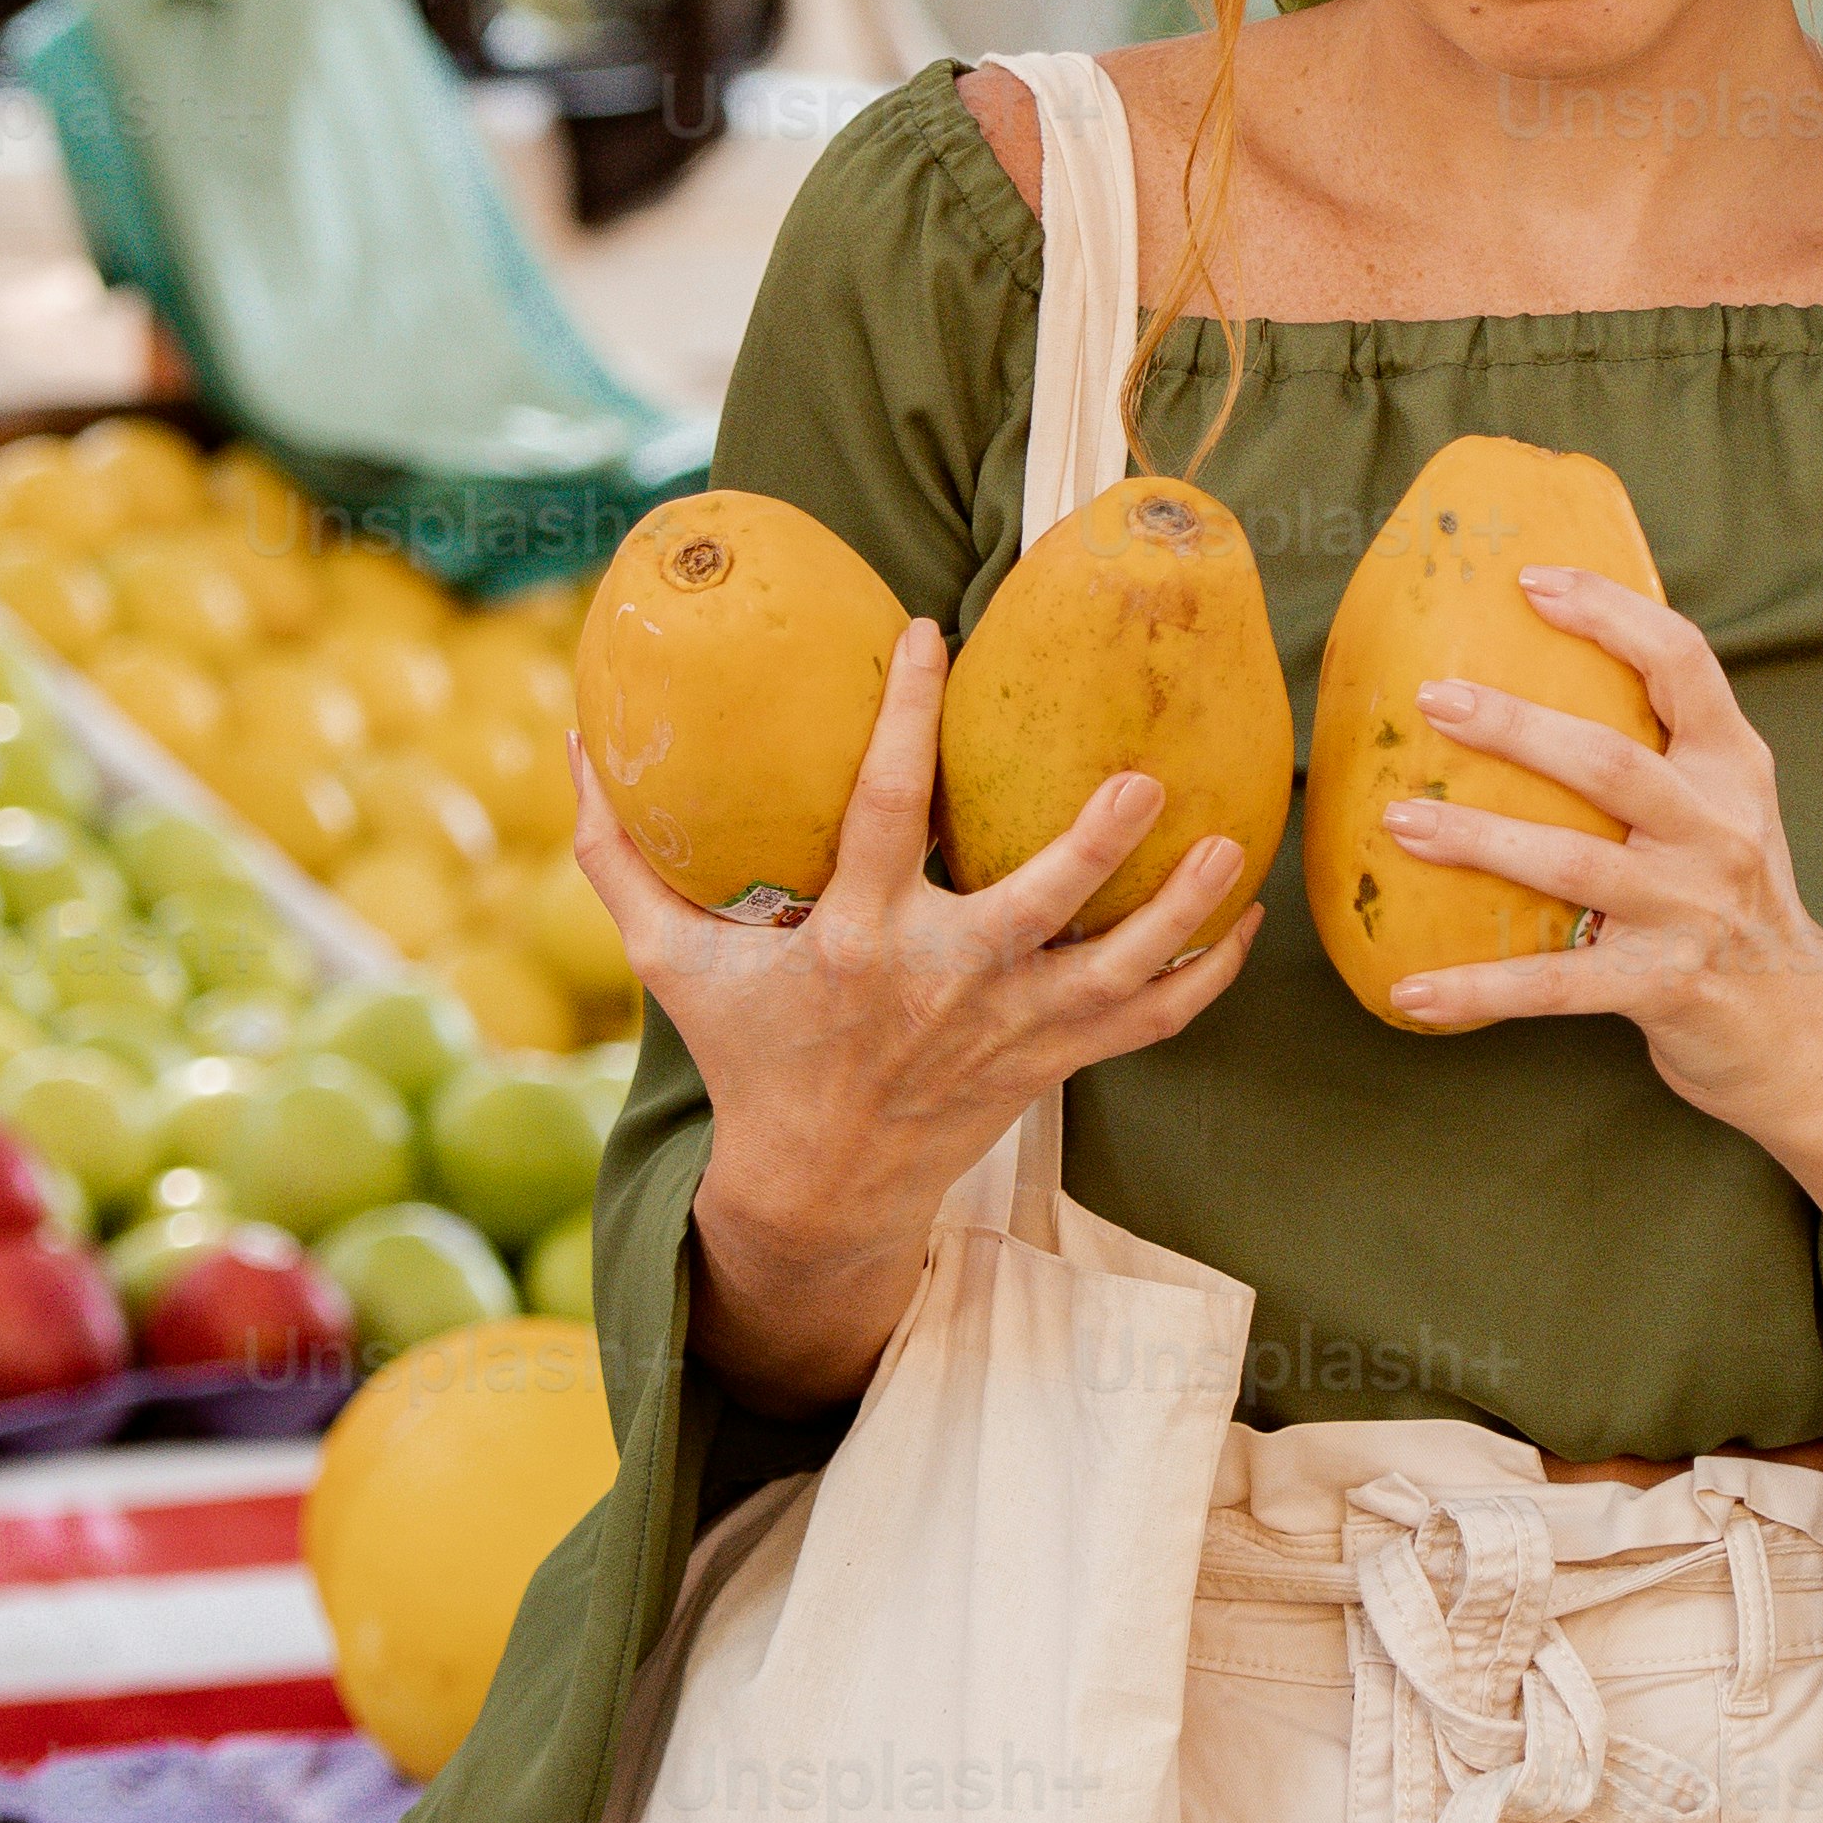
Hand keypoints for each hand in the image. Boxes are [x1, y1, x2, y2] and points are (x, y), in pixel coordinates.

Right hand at [574, 615, 1260, 1411]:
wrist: (817, 1191)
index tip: (933, 632)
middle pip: (1036, 907)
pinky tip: (1245, 916)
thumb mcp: (669, 962)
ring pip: (1121, 969)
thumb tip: (577, 746)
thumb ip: (620, 857)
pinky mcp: (1054, 1062)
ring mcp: (1010, 1028)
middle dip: (1095, 845)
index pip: (883, 811)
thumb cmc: (748, 1055)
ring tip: (1234, 842)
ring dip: (1183, 911)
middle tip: (1145, 779)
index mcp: (854, 941)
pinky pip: (1154, 1021)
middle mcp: (943, 982)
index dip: (905, 718)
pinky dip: (1207, 974)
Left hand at [1379, 567, 1822, 1333]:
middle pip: (1613, 762)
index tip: (1530, 581)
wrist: (1799, 1028)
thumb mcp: (1720, 807)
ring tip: (1401, 820)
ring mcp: (1692, 911)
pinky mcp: (1662, 987)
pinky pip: (1556, 986)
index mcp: (1733, 767)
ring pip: (1576, 863)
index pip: (1683, 662)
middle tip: (1432, 697)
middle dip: (1518, 727)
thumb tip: (1528, 674)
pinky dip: (1479, 989)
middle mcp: (1719, 830)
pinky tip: (1410, 991)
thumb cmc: (1728, 896)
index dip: (1610, 614)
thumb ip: (1657, 747)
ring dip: (1480, 840)